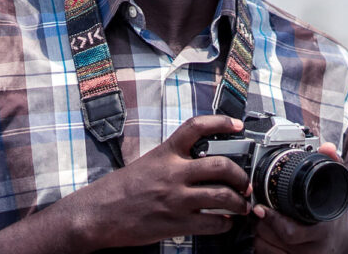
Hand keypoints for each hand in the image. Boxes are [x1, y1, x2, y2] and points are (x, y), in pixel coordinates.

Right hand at [63, 114, 250, 250]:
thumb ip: (174, 158)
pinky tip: (224, 222)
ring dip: (239, 202)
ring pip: (222, 197)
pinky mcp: (176, 224)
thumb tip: (201, 159)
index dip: (221, 122)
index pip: (197, 127)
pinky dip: (224, 224)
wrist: (101, 212)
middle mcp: (173, 172)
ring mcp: (176, 199)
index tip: (237, 124)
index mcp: (166, 152)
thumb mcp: (149, 161)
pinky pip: (212, 224)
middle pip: (220, 165)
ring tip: (242, 204)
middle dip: (240, 175)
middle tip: (245, 181)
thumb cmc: (124, 187)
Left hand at [252, 143, 347, 253]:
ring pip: (264, 247)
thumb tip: (328, 147)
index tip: (259, 208)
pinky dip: (260, 243)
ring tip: (260, 218)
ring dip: (258, 231)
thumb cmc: (333, 216)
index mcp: (319, 233)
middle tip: (256, 206)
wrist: (340, 245)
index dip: (271, 220)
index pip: (289, 232)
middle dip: (260, 220)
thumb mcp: (336, 191)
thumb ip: (333, 166)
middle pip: (271, 237)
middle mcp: (310, 251)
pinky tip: (264, 232)